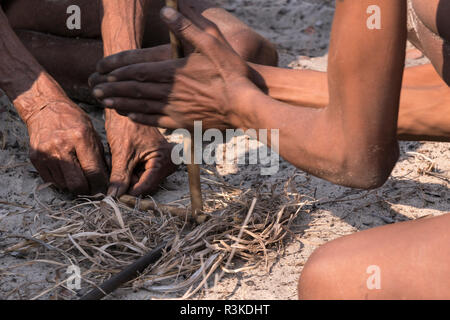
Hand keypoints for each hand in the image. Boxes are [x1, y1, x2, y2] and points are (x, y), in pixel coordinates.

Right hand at [27, 100, 107, 194]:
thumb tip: (106, 179)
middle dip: (87, 189)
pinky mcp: (36, 158)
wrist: (44, 107)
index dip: (101, 184)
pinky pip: (52, 180)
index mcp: (80, 138)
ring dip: (74, 185)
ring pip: (64, 185)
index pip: (93, 172)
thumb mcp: (92, 132)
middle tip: (92, 187)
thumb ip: (99, 156)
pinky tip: (67, 171)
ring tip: (79, 176)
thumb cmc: (73, 119)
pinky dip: (62, 181)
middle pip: (77, 184)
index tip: (104, 186)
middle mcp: (61, 147)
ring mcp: (46, 154)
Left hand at [90, 7, 257, 130]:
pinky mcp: (183, 123)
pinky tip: (130, 116)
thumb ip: (187, 26)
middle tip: (95, 91)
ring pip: (142, 106)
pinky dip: (141, 118)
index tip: (103, 73)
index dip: (119, 73)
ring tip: (105, 103)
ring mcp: (176, 110)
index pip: (139, 72)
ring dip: (121, 104)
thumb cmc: (231, 73)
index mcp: (175, 72)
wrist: (245, 105)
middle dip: (113, 90)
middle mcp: (171, 92)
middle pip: (135, 90)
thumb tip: (166, 10)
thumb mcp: (213, 42)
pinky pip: (156, 121)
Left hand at [105, 110, 176, 196]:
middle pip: (147, 184)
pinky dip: (134, 170)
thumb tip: (114, 196)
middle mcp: (170, 160)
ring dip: (131, 176)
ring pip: (145, 179)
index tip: (114, 195)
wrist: (125, 110)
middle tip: (116, 170)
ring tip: (121, 161)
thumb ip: (119, 177)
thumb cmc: (125, 125)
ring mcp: (166, 159)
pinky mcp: (159, 158)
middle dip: (130, 181)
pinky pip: (145, 172)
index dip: (130, 192)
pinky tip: (127, 159)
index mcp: (165, 158)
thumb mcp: (121, 153)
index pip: (147, 185)